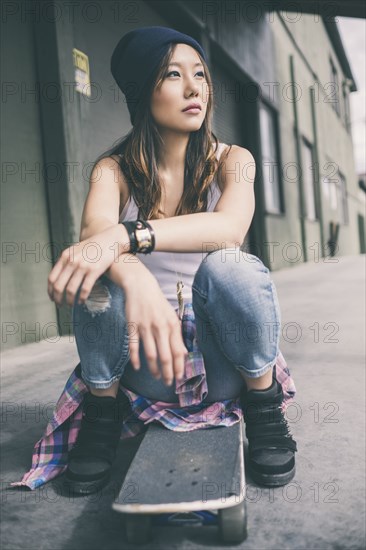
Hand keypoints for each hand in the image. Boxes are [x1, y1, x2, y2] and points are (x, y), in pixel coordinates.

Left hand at [47, 225, 127, 305]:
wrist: (110, 239)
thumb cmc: (94, 246)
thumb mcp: (75, 250)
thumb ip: (67, 261)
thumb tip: (59, 276)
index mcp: (65, 256)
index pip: (51, 278)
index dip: (50, 291)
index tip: (52, 298)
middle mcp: (72, 261)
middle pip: (59, 286)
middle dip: (57, 299)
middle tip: (59, 305)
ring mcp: (83, 266)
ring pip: (71, 290)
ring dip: (69, 301)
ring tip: (71, 305)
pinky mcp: (94, 271)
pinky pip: (85, 289)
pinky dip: (82, 298)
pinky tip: (81, 301)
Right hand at [123, 269, 187, 386]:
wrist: (141, 286)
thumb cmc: (158, 304)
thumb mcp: (171, 317)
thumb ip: (177, 335)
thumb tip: (183, 354)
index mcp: (173, 325)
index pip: (179, 352)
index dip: (179, 367)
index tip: (180, 378)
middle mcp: (161, 328)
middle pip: (166, 357)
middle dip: (168, 373)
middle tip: (168, 383)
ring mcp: (146, 327)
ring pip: (151, 355)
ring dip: (154, 369)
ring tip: (156, 377)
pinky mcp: (133, 326)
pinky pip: (134, 347)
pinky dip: (135, 359)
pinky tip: (137, 367)